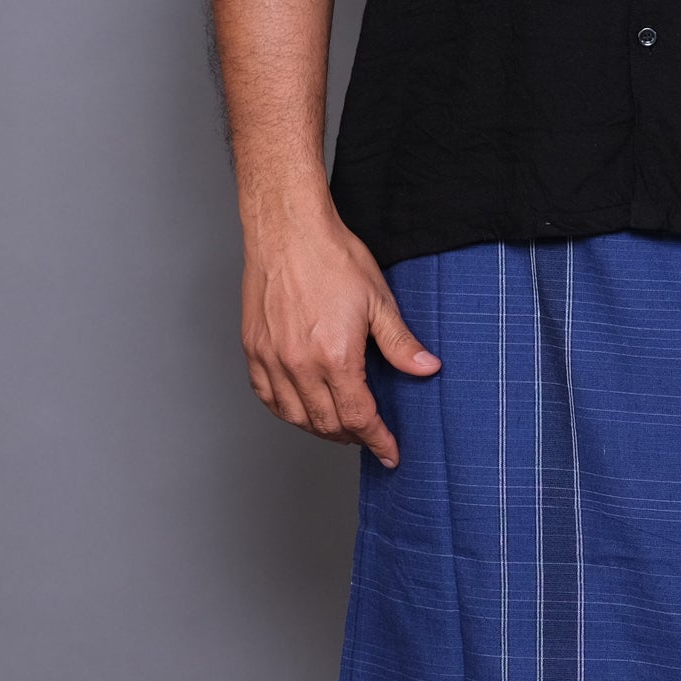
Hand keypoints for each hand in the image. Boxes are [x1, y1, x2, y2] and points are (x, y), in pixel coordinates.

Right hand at [241, 196, 438, 468]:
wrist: (287, 227)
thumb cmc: (331, 257)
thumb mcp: (379, 300)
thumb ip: (401, 343)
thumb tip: (426, 369)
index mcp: (335, 356)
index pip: (358, 419)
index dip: (377, 441)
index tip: (389, 453)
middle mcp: (299, 364)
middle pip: (327, 424)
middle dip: (352, 436)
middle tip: (368, 434)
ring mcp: (272, 358)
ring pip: (295, 417)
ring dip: (319, 428)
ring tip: (339, 424)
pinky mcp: (254, 348)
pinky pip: (267, 397)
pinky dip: (287, 410)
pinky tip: (302, 406)